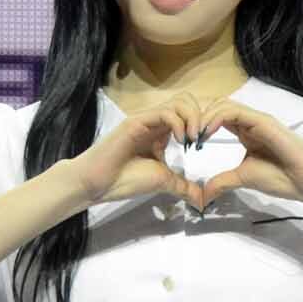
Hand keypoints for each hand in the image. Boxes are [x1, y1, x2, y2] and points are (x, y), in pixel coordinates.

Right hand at [71, 87, 206, 208]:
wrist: (97, 184)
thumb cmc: (125, 180)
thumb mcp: (163, 181)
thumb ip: (183, 186)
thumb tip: (201, 200)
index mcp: (162, 131)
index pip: (189, 113)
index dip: (202, 123)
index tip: (205, 144)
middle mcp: (156, 121)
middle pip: (187, 100)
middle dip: (201, 116)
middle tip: (201, 139)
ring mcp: (146, 119)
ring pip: (179, 102)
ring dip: (193, 118)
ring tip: (193, 139)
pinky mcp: (137, 121)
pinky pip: (165, 112)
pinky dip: (179, 123)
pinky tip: (181, 141)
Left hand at [197, 98, 302, 208]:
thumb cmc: (283, 178)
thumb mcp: (243, 179)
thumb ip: (222, 182)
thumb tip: (202, 196)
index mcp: (245, 132)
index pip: (217, 117)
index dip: (199, 125)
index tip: (186, 143)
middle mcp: (250, 121)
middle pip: (217, 106)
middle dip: (198, 117)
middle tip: (185, 136)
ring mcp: (257, 119)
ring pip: (223, 105)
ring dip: (204, 117)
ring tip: (193, 136)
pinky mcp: (263, 121)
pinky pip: (235, 112)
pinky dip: (216, 119)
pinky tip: (206, 133)